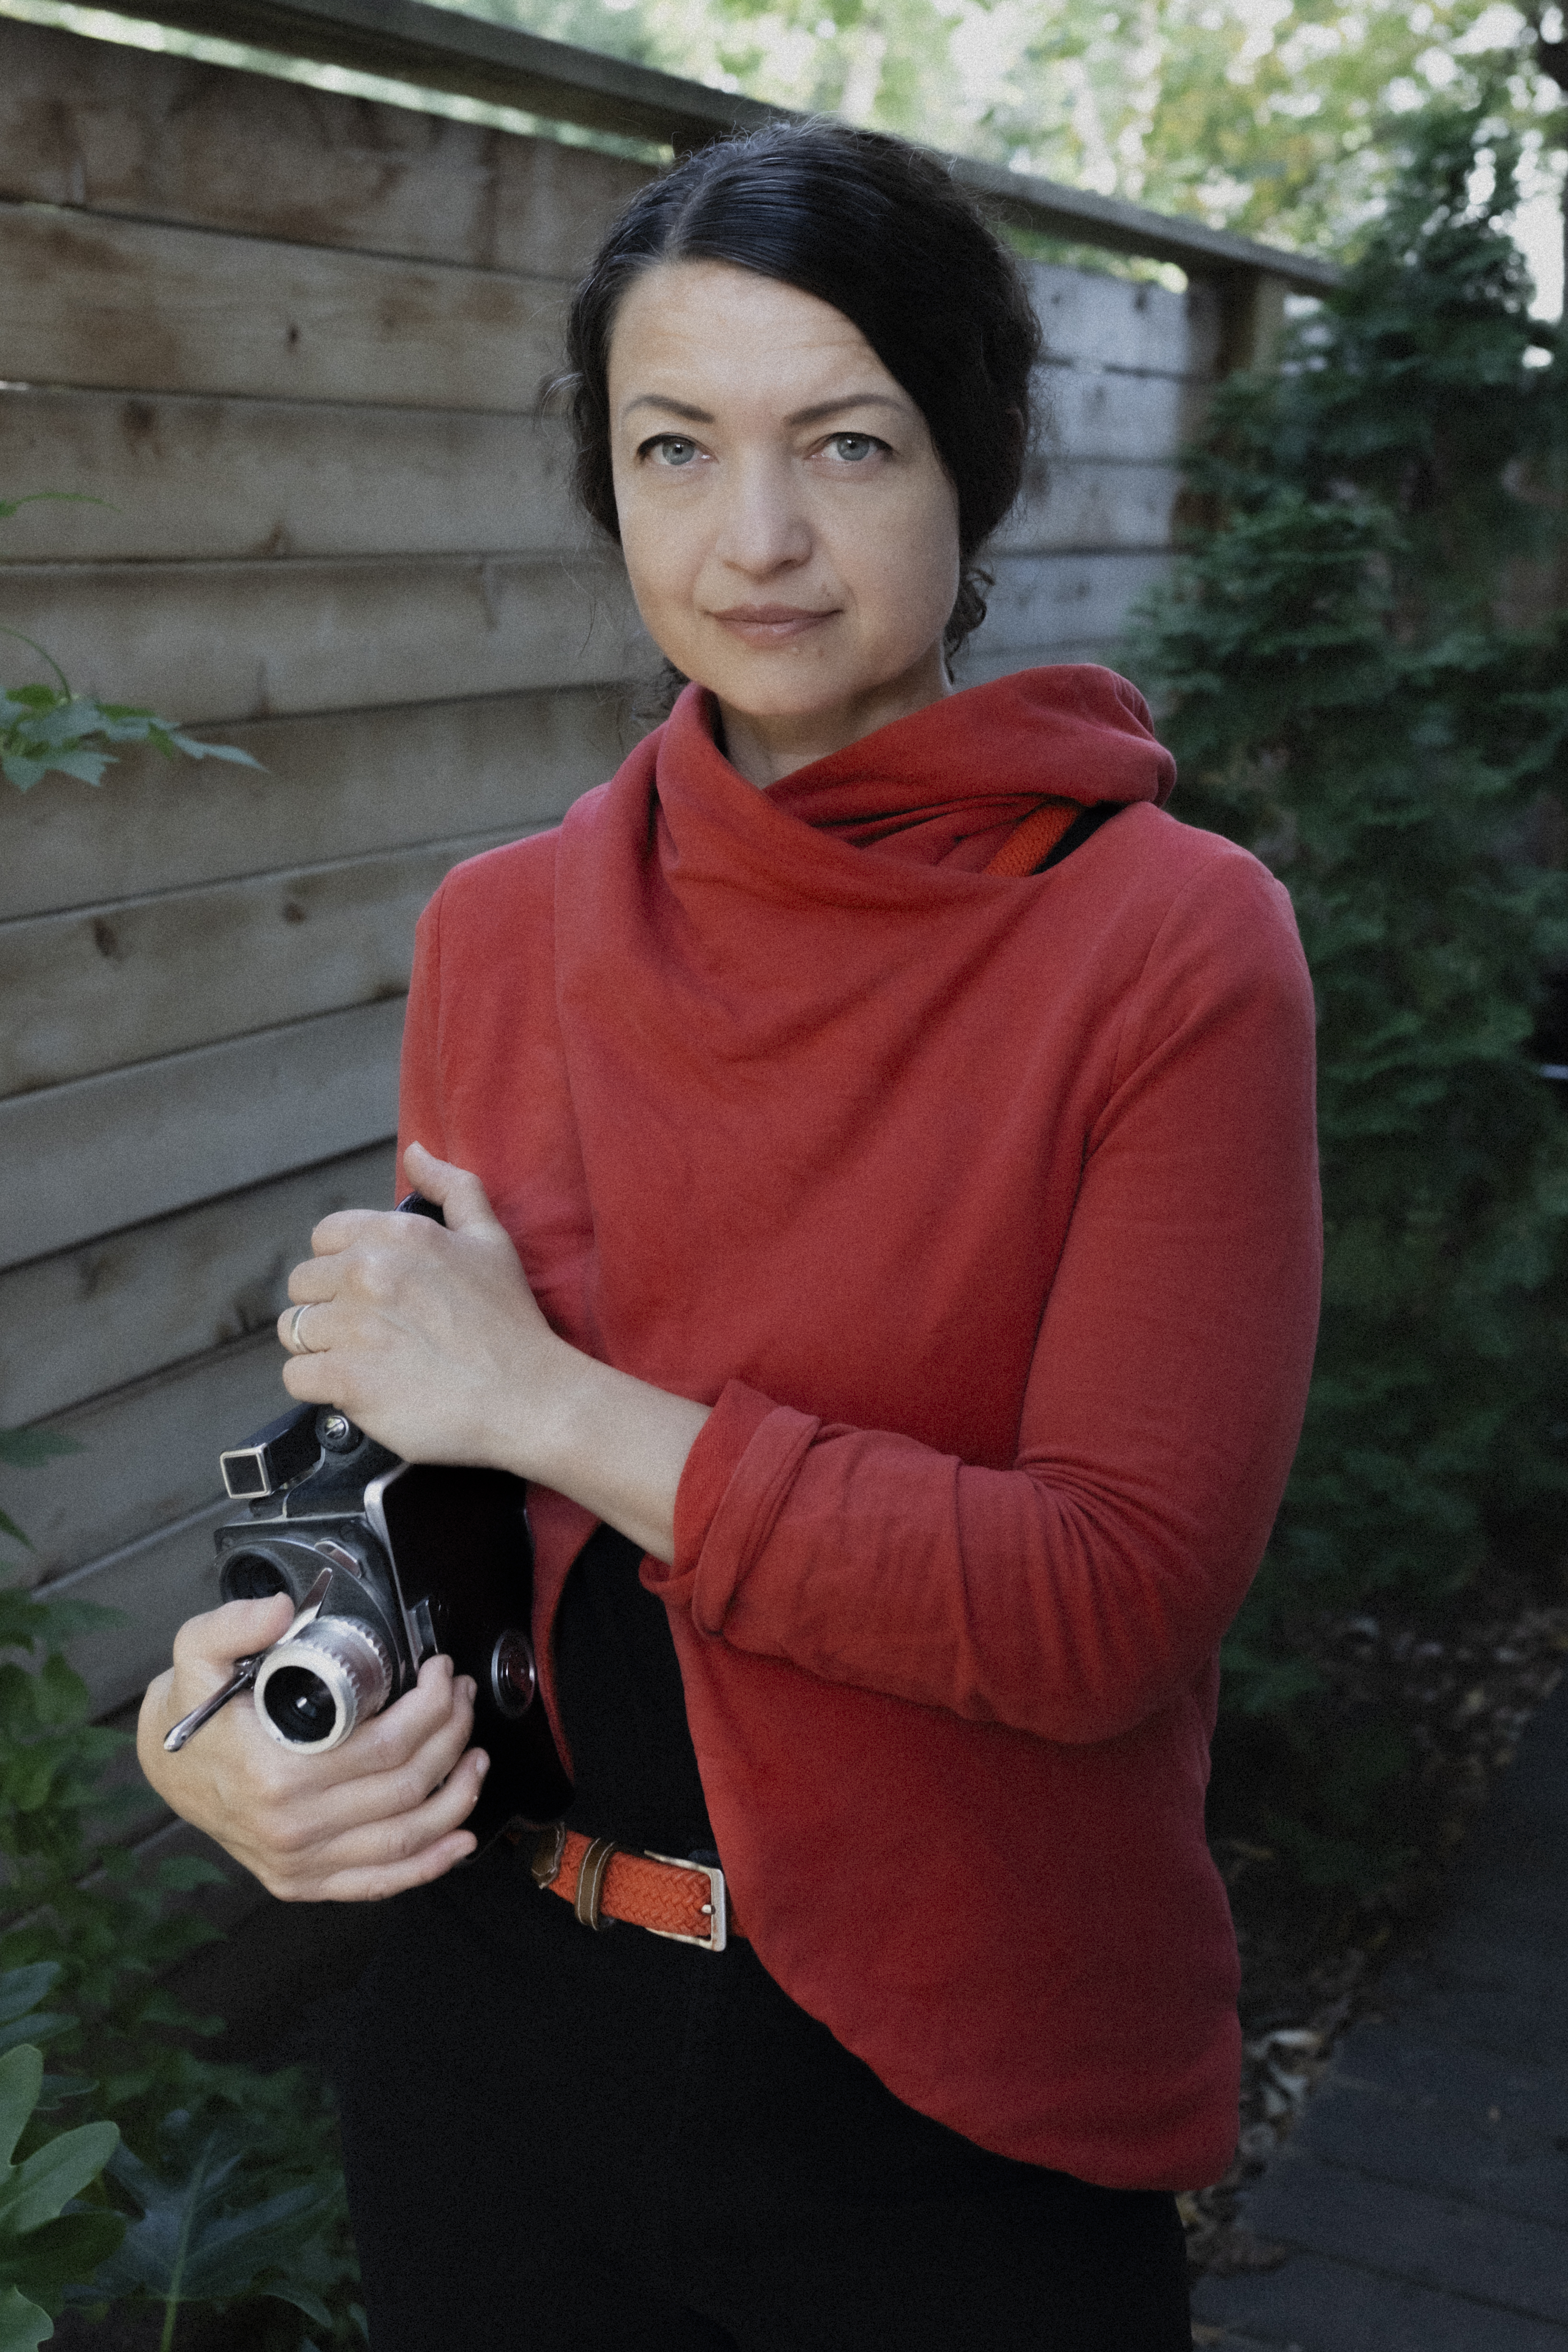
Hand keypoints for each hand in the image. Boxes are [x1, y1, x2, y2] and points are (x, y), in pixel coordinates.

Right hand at [137, 1597, 487, 1901]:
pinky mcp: (303, 1883)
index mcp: (277, 1775)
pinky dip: (429, 1863)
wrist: (166, 1771)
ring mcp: (300, 1863)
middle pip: (407, 1787)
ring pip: (406, 1837)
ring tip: (475, 1756)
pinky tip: (461, 1837)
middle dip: (452, 1737)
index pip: (387, 1745)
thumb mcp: (197, 1654)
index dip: (433, 1708)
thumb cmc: (192, 1716)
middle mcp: (292, 1828)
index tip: (444, 1675)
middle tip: (463, 1700)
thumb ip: (234, 1624)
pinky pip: (379, 1881)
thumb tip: (282, 1611)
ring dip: (457, 1797)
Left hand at [275, 1141, 566, 1474]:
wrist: (528, 1396)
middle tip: (371, 1333)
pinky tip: (356, 1389)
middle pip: (302, 1285)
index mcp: (397, 1234)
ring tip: (365, 1361)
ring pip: (294, 1330)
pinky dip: (319, 1386)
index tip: (373, 1293)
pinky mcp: (347, 1379)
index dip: (342, 1266)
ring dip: (322, 1348)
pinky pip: (295, 1376)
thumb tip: (415, 1151)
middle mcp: (368, 1272)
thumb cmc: (510, 1322)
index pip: (324, 1237)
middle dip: (328, 1307)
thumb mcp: (490, 1239)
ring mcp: (354, 1327)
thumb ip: (451, 1187)